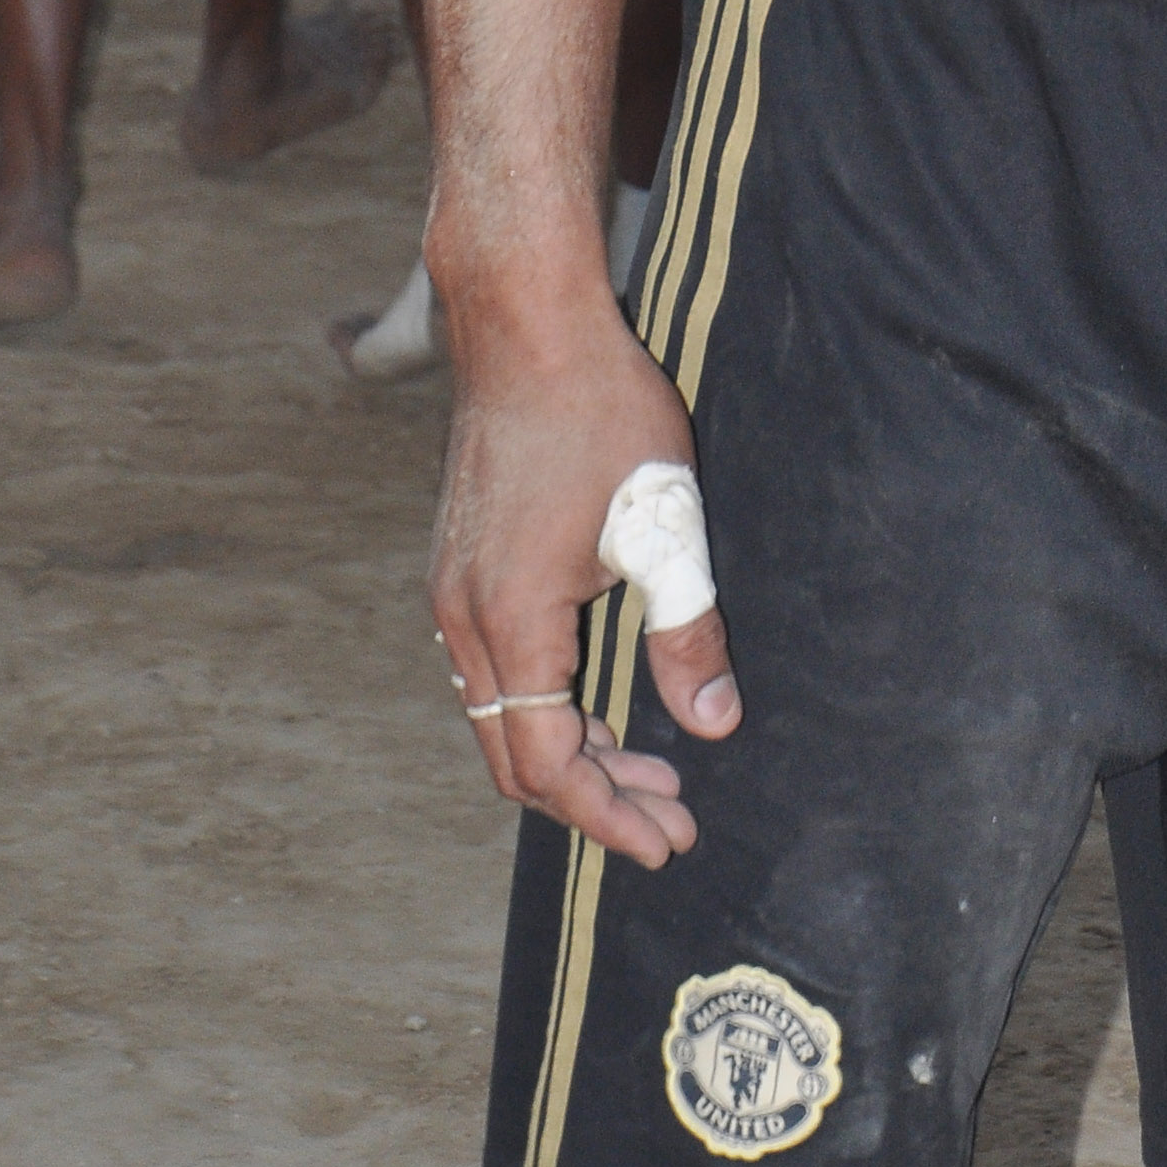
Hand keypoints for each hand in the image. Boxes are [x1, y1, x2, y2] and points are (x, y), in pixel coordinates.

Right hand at [429, 288, 740, 865]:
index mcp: (510, 623)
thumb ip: (686, 630)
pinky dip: (546, 704)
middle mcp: (463, 620)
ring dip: (571, 750)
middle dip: (595, 797)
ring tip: (649, 764)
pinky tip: (599, 696)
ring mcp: (453, 592)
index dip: (608, 814)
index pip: (549, 765)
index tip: (667, 840)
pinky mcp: (461, 566)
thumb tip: (713, 724)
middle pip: (515, 755)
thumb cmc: (598, 412)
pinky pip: (494, 670)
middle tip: (673, 815)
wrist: (524, 326)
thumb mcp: (664, 522)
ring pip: (501, 714)